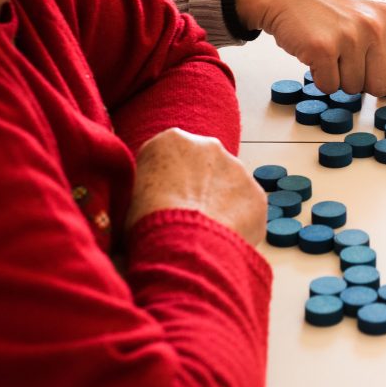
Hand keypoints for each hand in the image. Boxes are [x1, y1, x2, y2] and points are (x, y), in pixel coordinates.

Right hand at [127, 128, 266, 245]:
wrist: (181, 246)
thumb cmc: (145, 223)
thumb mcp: (127, 195)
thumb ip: (142, 184)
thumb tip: (144, 196)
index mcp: (171, 140)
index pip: (170, 156)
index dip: (167, 180)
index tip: (163, 200)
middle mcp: (209, 146)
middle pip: (204, 166)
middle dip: (198, 187)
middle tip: (185, 216)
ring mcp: (237, 169)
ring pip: (228, 185)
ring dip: (219, 203)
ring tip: (203, 233)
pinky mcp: (257, 194)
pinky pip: (246, 208)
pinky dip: (238, 222)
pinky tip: (221, 240)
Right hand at [234, 0, 385, 106]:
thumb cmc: (325, 9)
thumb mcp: (365, 20)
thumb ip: (385, 50)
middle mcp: (376, 27)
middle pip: (383, 86)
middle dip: (363, 79)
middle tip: (346, 54)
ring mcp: (351, 36)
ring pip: (356, 89)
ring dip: (340, 78)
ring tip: (329, 50)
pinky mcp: (323, 48)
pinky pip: (330, 87)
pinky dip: (320, 78)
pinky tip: (314, 53)